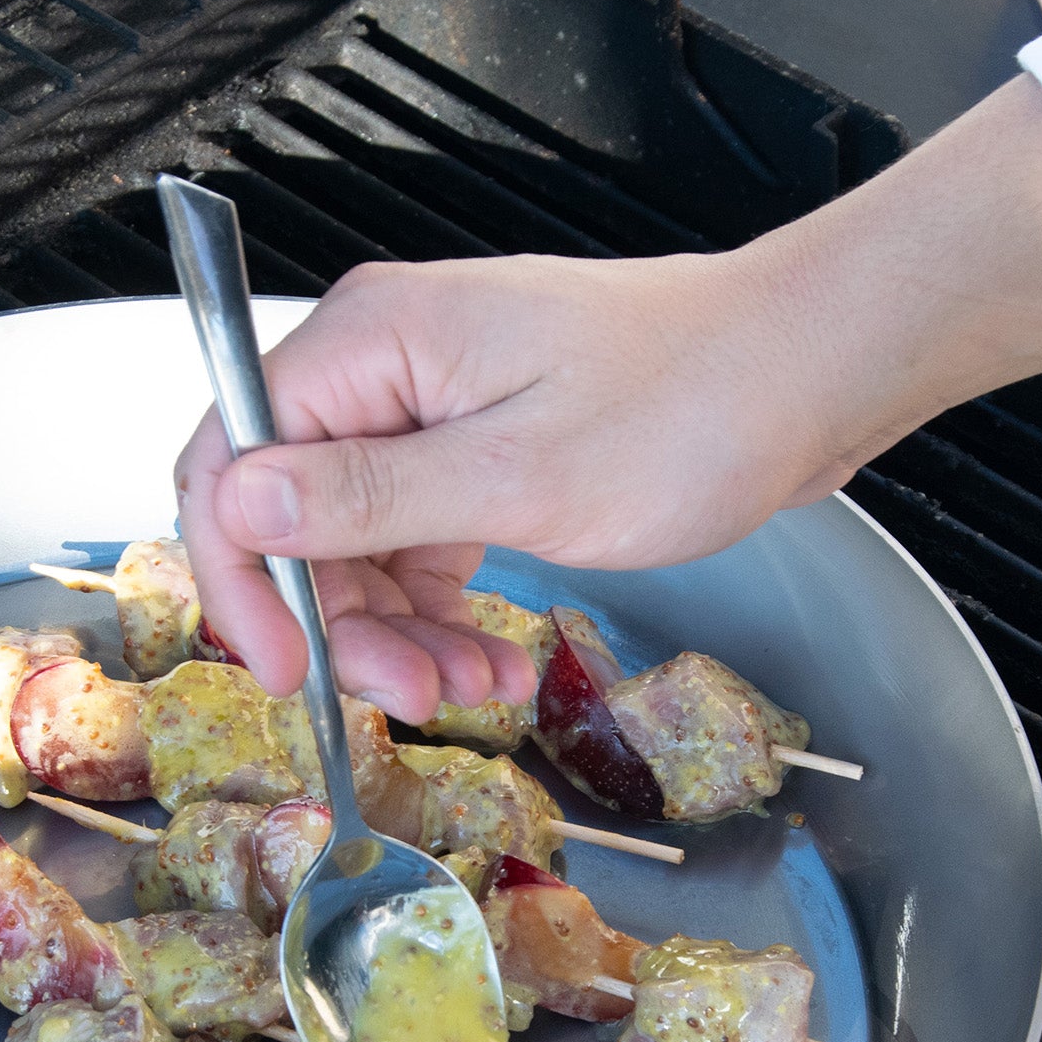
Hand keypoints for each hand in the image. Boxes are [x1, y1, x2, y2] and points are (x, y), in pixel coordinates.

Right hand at [174, 246, 837, 723]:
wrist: (809, 372)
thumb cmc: (692, 403)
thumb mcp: (520, 475)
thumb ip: (366, 496)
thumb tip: (239, 502)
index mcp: (371, 343)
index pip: (232, 460)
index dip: (242, 576)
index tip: (286, 666)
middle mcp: (379, 366)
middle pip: (290, 517)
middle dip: (342, 623)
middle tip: (410, 698)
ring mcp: (421, 406)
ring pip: (351, 547)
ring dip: (397, 633)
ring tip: (474, 688)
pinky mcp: (464, 444)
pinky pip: (409, 543)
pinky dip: (436, 610)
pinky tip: (485, 656)